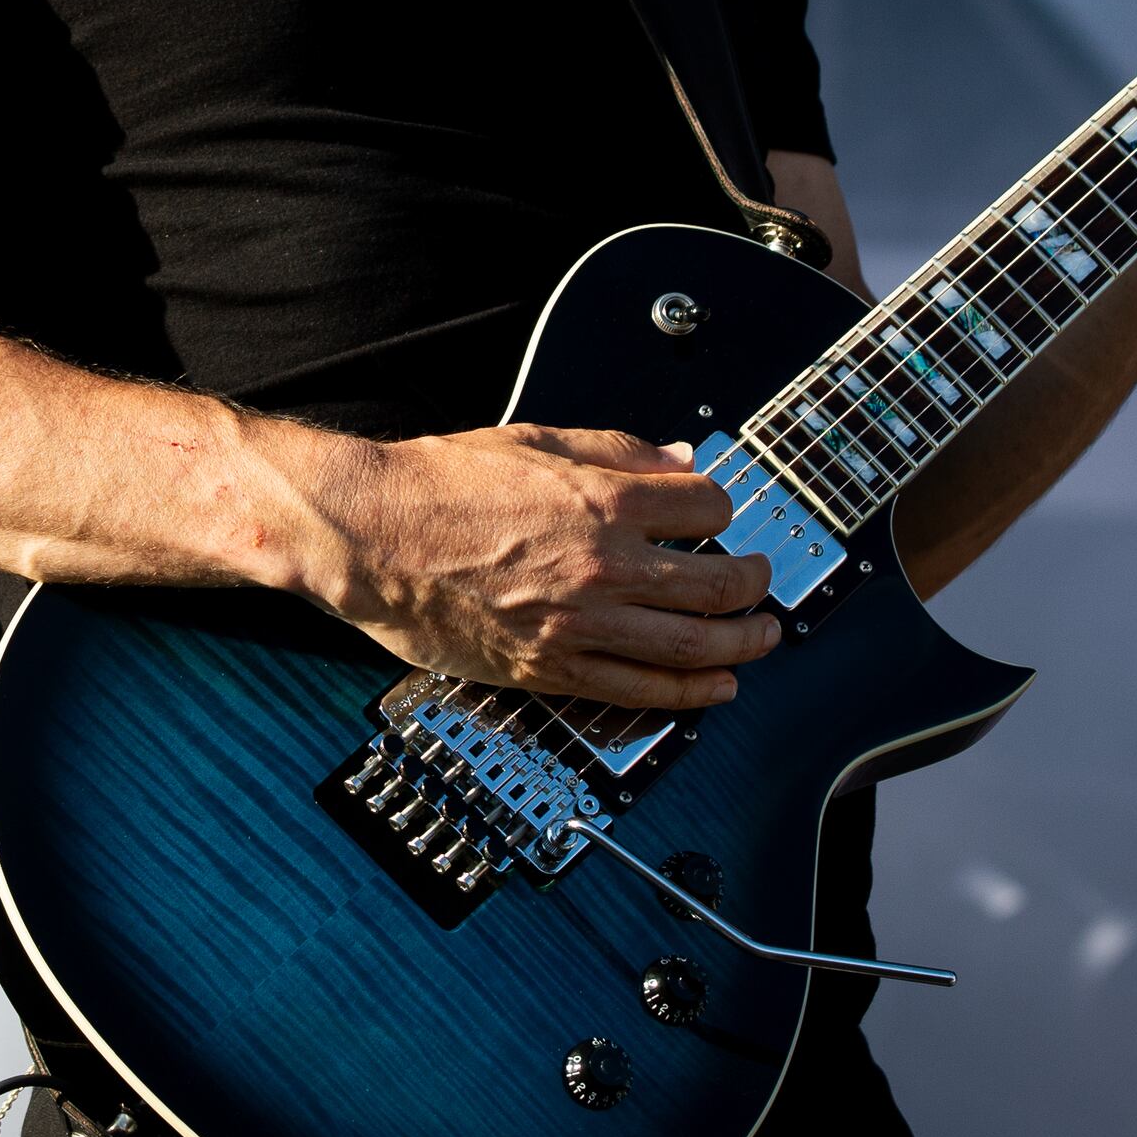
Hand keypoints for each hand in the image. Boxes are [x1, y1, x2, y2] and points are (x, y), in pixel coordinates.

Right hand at [308, 423, 780, 711]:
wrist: (372, 534)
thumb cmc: (440, 484)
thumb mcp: (538, 440)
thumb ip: (619, 451)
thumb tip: (679, 459)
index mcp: (606, 500)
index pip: (709, 509)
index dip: (724, 512)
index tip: (720, 518)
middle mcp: (605, 566)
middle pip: (718, 585)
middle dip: (755, 585)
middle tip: (764, 583)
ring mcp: (581, 625)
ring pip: (693, 647)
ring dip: (742, 645)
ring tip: (762, 638)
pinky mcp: (552, 668)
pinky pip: (640, 691)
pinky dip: (690, 695)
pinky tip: (715, 689)